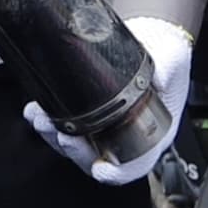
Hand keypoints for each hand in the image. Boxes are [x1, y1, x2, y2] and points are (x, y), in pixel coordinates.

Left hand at [25, 16, 193, 182]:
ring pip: (74, 143)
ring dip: (54, 135)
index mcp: (152, 134)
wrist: (149, 34)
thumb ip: (168, 67)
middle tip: (61, 134)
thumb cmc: (165, 52)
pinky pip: (62, 124)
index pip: (134, 165)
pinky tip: (35, 108)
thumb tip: (160, 80)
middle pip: (95, 158)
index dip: (118, 172)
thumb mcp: (172, 56)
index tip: (101, 169)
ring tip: (42, 118)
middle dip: (74, 150)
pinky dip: (47, 118)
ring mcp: (102, 125)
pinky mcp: (84, 110)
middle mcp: (125, 135)